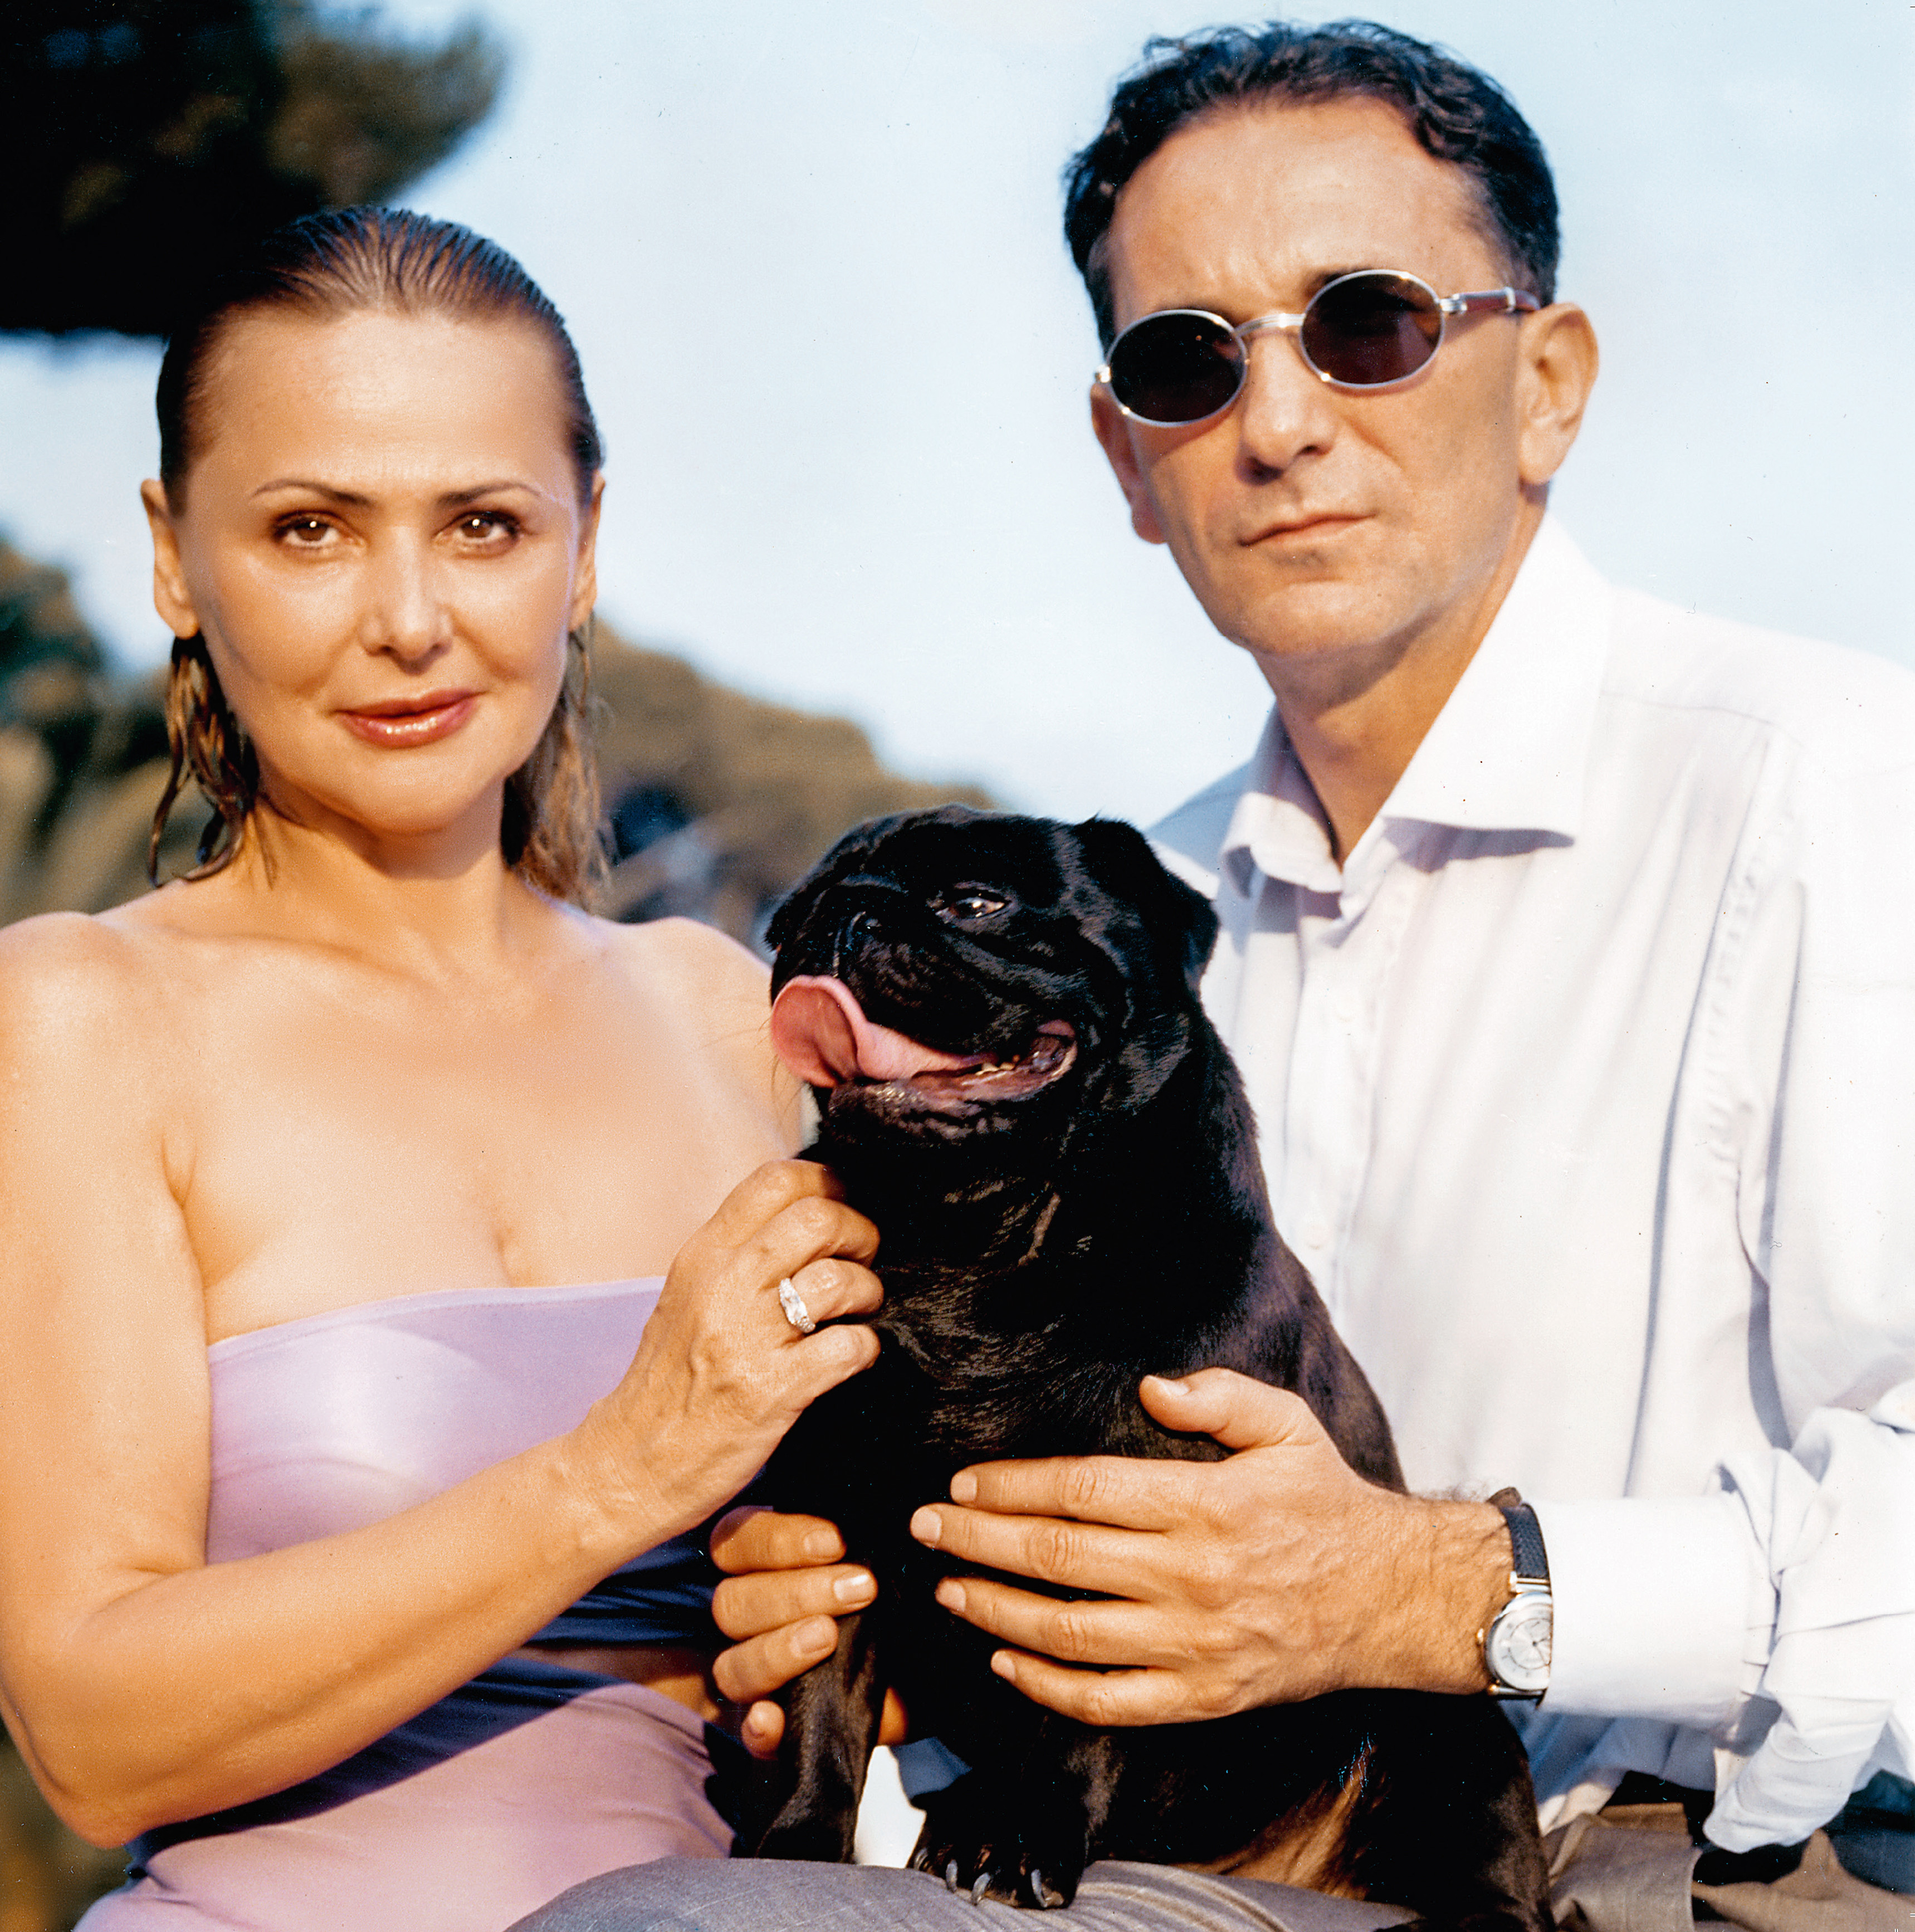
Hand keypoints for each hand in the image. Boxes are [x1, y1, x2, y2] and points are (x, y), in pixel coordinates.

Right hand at [576, 1162, 882, 1549]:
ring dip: (867, 1292)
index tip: (845, 1204)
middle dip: (859, 1233)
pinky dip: (865, 1349)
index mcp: (702, 1256)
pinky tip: (853, 1357)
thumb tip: (808, 1214)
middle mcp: (721, 1286)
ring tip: (858, 1312)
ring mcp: (745, 1339)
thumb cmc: (665, 1385)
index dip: (828, 1183)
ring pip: (838, 1279)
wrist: (624, 1469)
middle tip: (862, 1260)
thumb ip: (737, 1253)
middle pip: (818, 1217)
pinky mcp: (771, 1392)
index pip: (776, 1179)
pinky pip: (849, 1348)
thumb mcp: (687, 1297)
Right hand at [708, 1506, 907, 1758]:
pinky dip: (758, 1725)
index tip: (838, 1542)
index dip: (779, 1538)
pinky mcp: (767, 1733)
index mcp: (762, 1571)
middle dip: (796, 1592)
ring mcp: (751, 1681)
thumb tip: (885, 1535)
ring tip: (829, 1637)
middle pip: (730, 1602)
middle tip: (861, 1587)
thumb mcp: (887, 1577)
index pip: (736, 1539)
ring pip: (731, 1665)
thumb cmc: (895, 1615)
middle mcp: (747, 1625)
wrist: (919, 1681)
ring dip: (778, 1650)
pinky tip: (773, 1717)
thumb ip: (872, 1554)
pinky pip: (745, 1732)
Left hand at [908, 1369, 1509, 1725]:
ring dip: (997, 1610)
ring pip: (1072, 1634)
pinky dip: (1048, 1686)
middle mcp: (1194, 1577)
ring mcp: (1195, 1646)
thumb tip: (1150, 1386)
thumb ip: (1217, 1395)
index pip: (1083, 1491)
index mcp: (1206, 1504)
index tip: (962, 1483)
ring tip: (946, 1588)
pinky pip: (1109, 1701)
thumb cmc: (1326, 1502)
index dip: (1013, 1488)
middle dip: (979, 1543)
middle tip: (923, 1529)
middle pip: (1061, 1560)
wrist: (1393, 1598)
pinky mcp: (1202, 1697)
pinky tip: (1004, 1659)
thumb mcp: (1285, 1424)